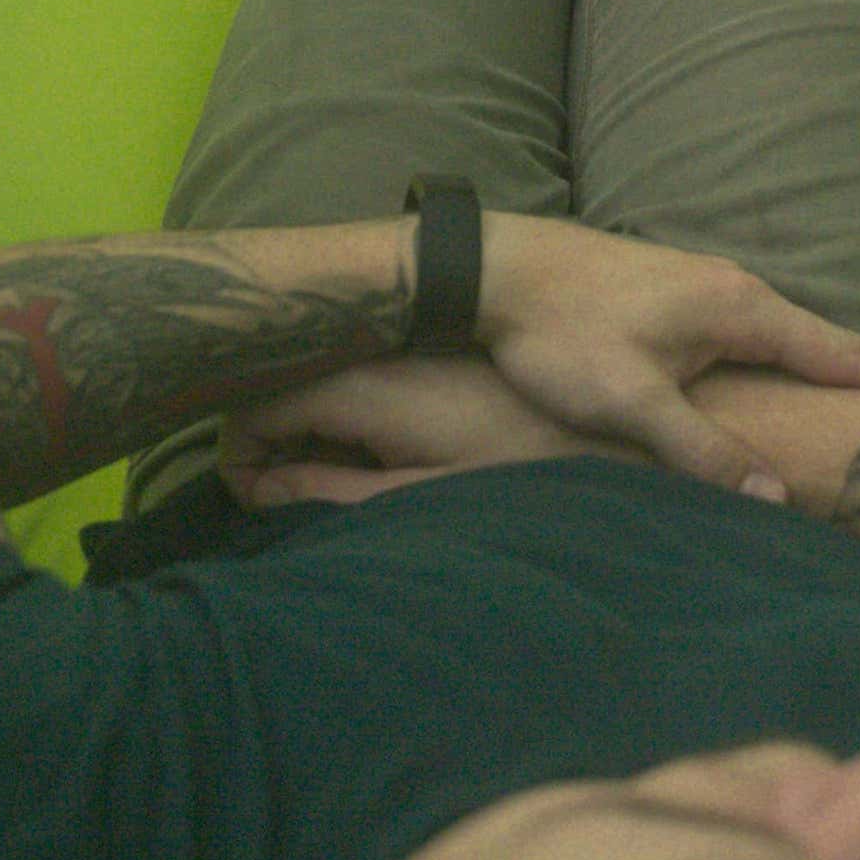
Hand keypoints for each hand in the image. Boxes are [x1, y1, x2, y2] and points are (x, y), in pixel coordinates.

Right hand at [222, 357, 599, 511]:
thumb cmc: (523, 477)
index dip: (241, 462)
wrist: (618, 435)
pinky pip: (363, 383)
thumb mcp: (421, 500)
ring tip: (344, 491)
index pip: (254, 409)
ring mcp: (406, 351)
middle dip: (273, 451)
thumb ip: (332, 496)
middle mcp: (376, 355)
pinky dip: (353, 424)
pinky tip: (386, 464)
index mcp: (363, 388)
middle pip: (282, 392)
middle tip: (299, 505)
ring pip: (320, 387)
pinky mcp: (435, 357)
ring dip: (314, 439)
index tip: (263, 509)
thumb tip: (258, 492)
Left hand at [469, 215, 859, 490]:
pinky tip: (785, 372)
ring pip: (786, 336)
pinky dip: (790, 355)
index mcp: (739, 310)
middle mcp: (734, 289)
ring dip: (834, 361)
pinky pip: (753, 332)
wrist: (494, 270)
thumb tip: (776, 500)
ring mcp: (703, 286)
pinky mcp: (673, 295)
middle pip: (826, 340)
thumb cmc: (559, 333)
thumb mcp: (631, 401)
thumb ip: (703, 451)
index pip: (841, 351)